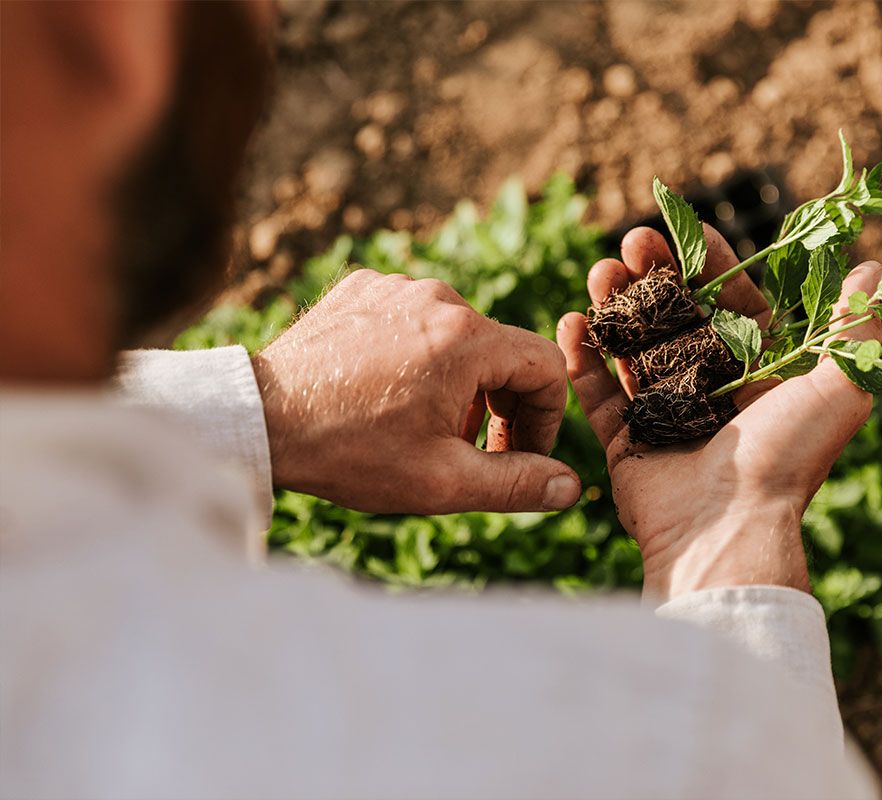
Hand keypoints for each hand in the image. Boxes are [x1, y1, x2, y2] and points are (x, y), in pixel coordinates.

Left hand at [253, 270, 580, 513]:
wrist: (257, 419)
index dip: (546, 418)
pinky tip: (386, 393)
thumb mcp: (443, 482)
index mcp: (468, 339)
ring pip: (458, 337)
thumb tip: (571, 487)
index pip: (545, 368)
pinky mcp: (363, 287)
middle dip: (500, 405)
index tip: (519, 456)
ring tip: (423, 427)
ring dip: (458, 383)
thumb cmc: (350, 453)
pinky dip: (417, 356)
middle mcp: (438, 297)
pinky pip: (414, 319)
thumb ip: (517, 485)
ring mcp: (397, 286)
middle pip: (502, 351)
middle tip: (472, 452)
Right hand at [556, 225, 881, 601]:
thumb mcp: (841, 387)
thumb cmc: (788, 455)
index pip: (731, 304)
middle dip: (652, 276)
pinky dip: (581, 361)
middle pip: (675, 319)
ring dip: (613, 307)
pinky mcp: (627, 445)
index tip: (686, 227)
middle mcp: (713, 394)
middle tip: (631, 242)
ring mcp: (665, 418)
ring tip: (598, 273)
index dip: (709, 264)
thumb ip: (855, 327)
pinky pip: (598, 397)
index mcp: (761, 376)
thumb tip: (871, 271)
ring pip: (632, 349)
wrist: (729, 529)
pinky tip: (569, 323)